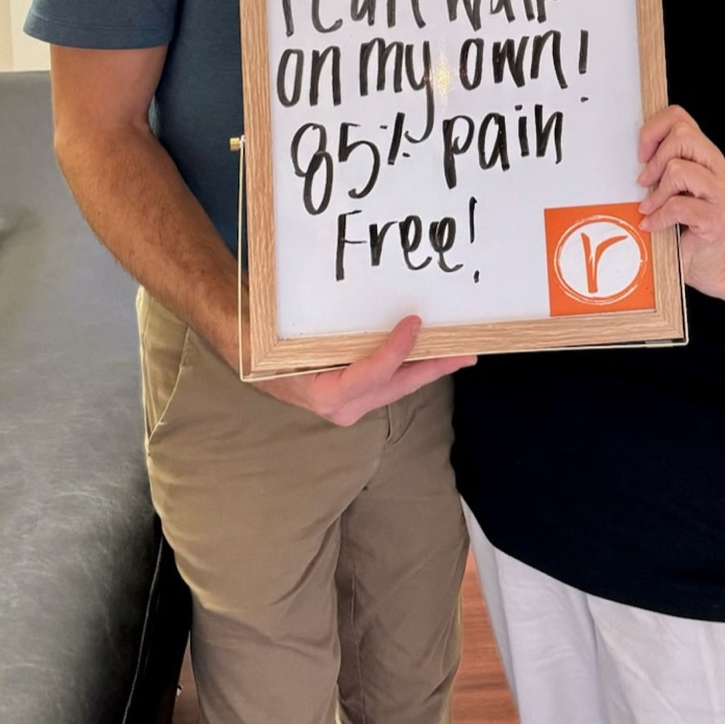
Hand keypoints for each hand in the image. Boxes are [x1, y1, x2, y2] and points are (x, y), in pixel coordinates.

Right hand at [254, 315, 474, 426]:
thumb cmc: (271, 349)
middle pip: (399, 385)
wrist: (256, 363)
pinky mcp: (359, 396)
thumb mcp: (291, 342)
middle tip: (467, 353)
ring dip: (429, 367)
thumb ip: (322, 338)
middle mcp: (345, 407)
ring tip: (459, 351)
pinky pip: (391, 381)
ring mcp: (354, 404)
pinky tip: (429, 351)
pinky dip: (411, 365)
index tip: (414, 323)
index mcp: (327, 394)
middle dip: (435, 368)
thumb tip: (338, 316)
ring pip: (399, 385)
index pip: (372, 374)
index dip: (397, 350)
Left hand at [637, 104, 724, 293]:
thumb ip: (660, 167)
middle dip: (655, 160)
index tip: (641, 155)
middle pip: (682, 136)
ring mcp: (722, 193)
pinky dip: (660, 216)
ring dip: (657, 192)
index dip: (653, 130)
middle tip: (644, 183)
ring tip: (650, 207)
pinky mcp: (718, 218)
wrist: (711, 261)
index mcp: (707, 155)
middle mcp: (719, 168)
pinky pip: (679, 205)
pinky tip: (653, 224)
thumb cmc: (685, 224)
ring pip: (679, 169)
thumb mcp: (672, 188)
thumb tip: (626, 155)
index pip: (679, 118)